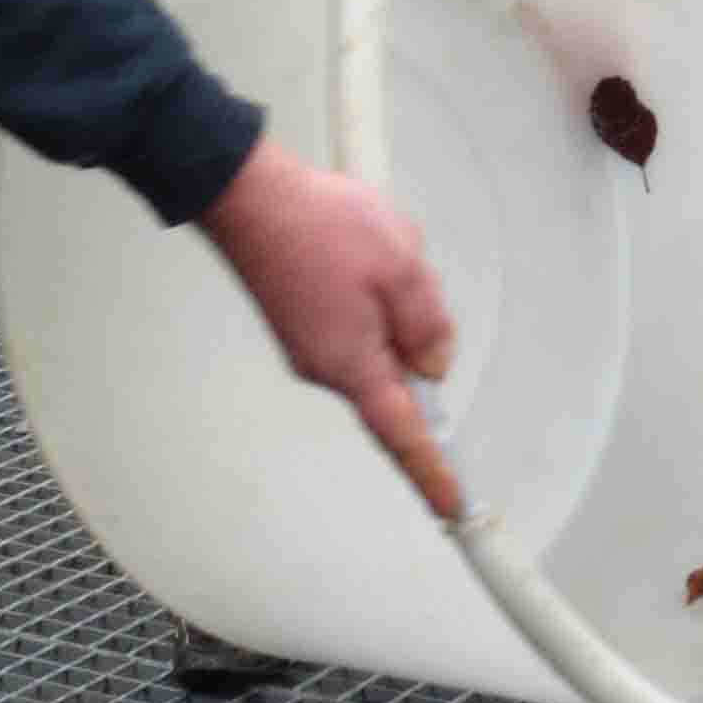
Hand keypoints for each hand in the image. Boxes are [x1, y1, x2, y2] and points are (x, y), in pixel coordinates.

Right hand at [197, 138, 464, 516]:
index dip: (434, 473)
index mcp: (352, 365)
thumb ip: (429, 325)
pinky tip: (360, 252)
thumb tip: (435, 364)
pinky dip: (373, 292)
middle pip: (398, 375)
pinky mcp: (305, 324)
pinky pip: (358, 322)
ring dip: (393, 299)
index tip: (454, 505)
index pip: (405, 435)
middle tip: (407, 278)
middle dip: (415, 330)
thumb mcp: (402, 268)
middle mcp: (326, 367)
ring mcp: (311, 346)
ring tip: (375, 251)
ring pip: (380, 340)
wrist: (248, 197)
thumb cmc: (317, 225)